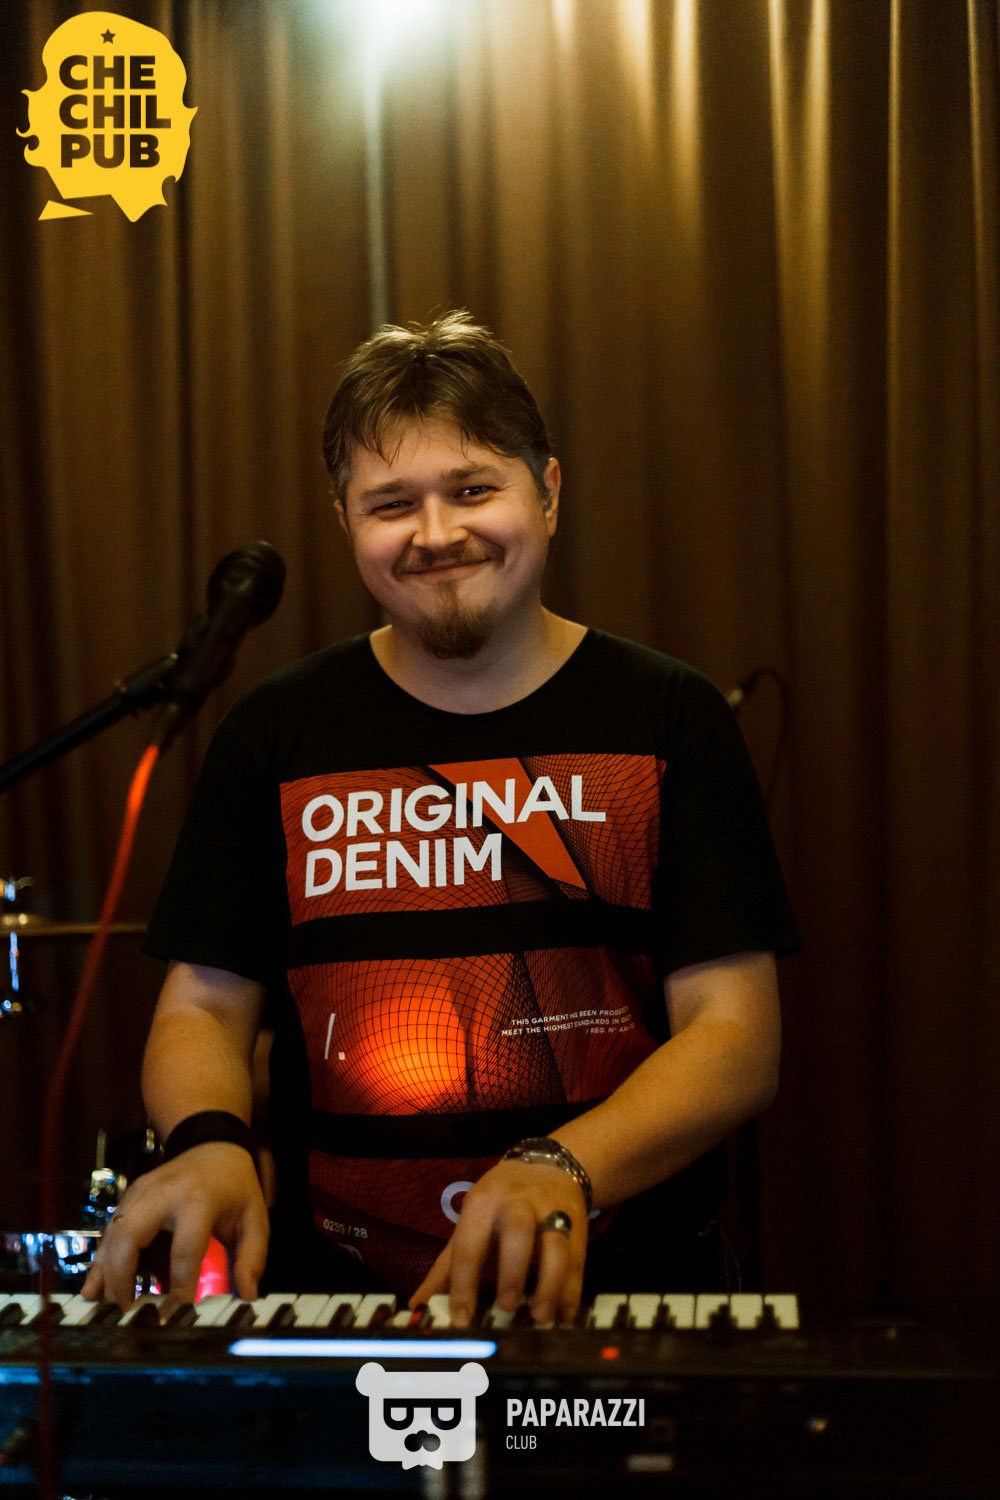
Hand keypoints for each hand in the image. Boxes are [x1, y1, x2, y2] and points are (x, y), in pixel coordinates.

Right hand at [81, 1142, 268, 1307]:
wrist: (214, 1145)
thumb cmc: (235, 1187)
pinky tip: (95, 1289)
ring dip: (105, 1273)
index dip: (179, 1287)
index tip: (175, 1316)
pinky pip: (109, 1231)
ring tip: (106, 1308)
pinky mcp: (128, 1196)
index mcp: (198, 1200)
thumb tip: (248, 1297)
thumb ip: (252, 1256)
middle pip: (129, 1236)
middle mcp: (163, 1194)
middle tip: (126, 1313)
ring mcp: (140, 1193)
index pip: (184, 1250)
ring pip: (112, 1234)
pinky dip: (101, 1261)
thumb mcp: (254, 1216)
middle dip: (122, 1278)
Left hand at [408, 1160, 586, 1327]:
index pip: (469, 1244)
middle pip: (517, 1232)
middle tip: (506, 1308)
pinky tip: (564, 1317)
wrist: (548, 1167)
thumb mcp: (471, 1223)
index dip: (464, 1284)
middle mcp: (517, 1203)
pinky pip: (578, 1259)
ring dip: (550, 1285)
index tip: (462, 1320)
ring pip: (555, 1246)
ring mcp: (551, 1210)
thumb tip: (418, 1305)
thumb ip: (446, 1267)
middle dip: (512, 1272)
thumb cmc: (500, 1203)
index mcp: (482, 1203)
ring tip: (540, 1318)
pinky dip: (572, 1291)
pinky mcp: (578, 1223)